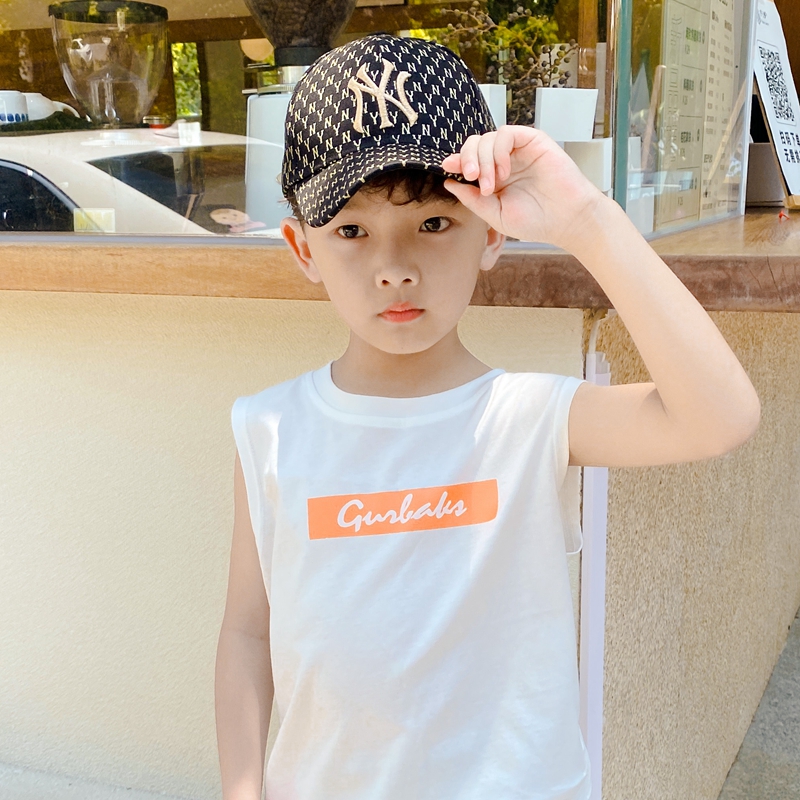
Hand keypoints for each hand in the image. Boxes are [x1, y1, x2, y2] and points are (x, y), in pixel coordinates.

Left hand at [440, 125, 606, 249]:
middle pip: (474, 144)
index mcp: (493, 178)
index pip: (469, 161)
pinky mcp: (533, 141)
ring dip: (483, 160)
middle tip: (472, 178)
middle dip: (467, 159)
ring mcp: (518, 151)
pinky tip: (504, 171)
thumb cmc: (536, 221)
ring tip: (492, 183)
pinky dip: (499, 150)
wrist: (567, 220)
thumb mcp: (495, 215)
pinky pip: (507, 133)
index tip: (447, 167)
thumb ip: (471, 200)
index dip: (456, 161)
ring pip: (487, 138)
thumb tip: (449, 183)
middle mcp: (504, 161)